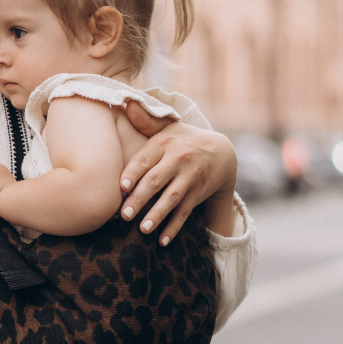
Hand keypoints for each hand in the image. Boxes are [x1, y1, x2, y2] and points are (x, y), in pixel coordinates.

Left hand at [119, 106, 236, 244]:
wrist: (222, 152)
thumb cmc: (183, 140)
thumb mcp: (168, 128)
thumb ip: (146, 120)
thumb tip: (127, 102)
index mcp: (166, 143)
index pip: (145, 159)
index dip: (132, 173)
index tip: (120, 187)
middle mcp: (179, 159)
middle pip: (156, 181)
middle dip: (140, 198)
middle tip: (124, 215)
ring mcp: (191, 178)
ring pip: (172, 199)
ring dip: (157, 215)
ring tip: (142, 230)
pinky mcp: (199, 193)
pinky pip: (186, 212)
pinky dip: (175, 227)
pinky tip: (163, 241)